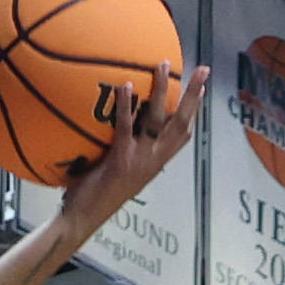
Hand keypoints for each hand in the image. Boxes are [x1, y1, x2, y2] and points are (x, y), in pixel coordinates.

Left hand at [43, 70, 206, 246]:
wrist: (82, 219)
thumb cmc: (95, 195)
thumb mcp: (118, 170)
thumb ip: (126, 151)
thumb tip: (122, 127)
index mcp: (154, 163)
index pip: (181, 136)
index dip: (194, 112)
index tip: (201, 89)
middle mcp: (153, 161)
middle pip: (181, 124)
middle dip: (193, 96)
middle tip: (202, 69)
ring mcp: (139, 161)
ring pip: (157, 121)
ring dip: (161, 91)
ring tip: (163, 65)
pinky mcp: (121, 161)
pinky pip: (126, 127)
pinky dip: (126, 106)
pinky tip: (125, 85)